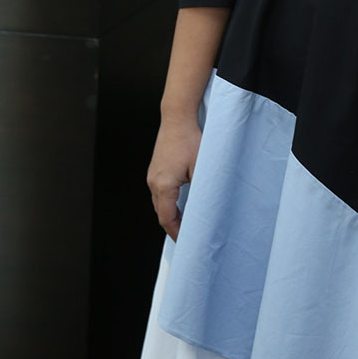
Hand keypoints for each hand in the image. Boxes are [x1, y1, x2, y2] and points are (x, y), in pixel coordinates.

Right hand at [146, 114, 202, 240]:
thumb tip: (205, 206)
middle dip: (173, 225)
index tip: (185, 240)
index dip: (176, 232)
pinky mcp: (155, 168)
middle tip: (187, 235)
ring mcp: (152, 175)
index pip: (166, 218)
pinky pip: (159, 191)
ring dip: (170, 213)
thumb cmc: (189, 139)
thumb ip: (202, 189)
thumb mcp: (201, 167)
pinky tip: (179, 202)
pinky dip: (168, 201)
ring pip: (159, 202)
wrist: (177, 118)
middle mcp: (153, 182)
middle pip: (160, 212)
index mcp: (163, 185)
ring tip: (185, 221)